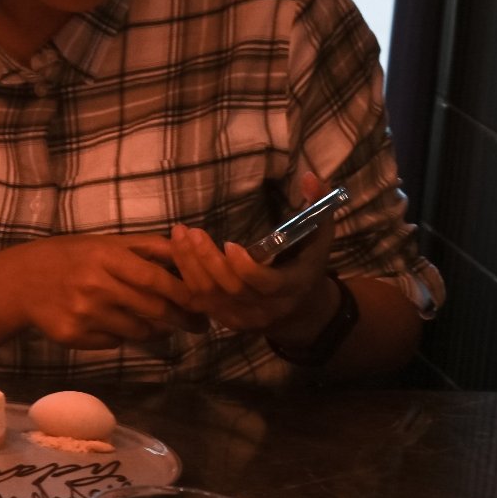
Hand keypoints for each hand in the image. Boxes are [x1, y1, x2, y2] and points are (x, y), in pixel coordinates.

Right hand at [0, 233, 199, 348]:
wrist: (20, 282)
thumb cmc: (71, 257)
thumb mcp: (106, 243)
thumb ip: (148, 247)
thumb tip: (189, 248)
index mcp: (105, 257)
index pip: (155, 279)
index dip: (184, 293)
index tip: (203, 302)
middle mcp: (94, 286)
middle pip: (152, 309)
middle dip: (181, 318)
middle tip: (198, 323)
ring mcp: (83, 314)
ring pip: (137, 331)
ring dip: (157, 331)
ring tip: (164, 326)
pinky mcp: (74, 336)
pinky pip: (115, 342)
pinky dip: (126, 336)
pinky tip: (121, 325)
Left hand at [169, 172, 338, 336]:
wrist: (300, 312)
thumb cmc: (308, 265)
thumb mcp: (320, 236)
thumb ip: (318, 205)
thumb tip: (309, 176)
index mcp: (291, 288)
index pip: (265, 284)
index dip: (246, 268)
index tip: (229, 244)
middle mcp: (266, 309)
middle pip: (231, 290)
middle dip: (208, 261)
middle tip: (191, 233)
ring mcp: (242, 318)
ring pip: (210, 297)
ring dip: (190, 266)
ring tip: (178, 236)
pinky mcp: (224, 321)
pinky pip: (198, 304)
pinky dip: (184, 279)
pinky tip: (176, 253)